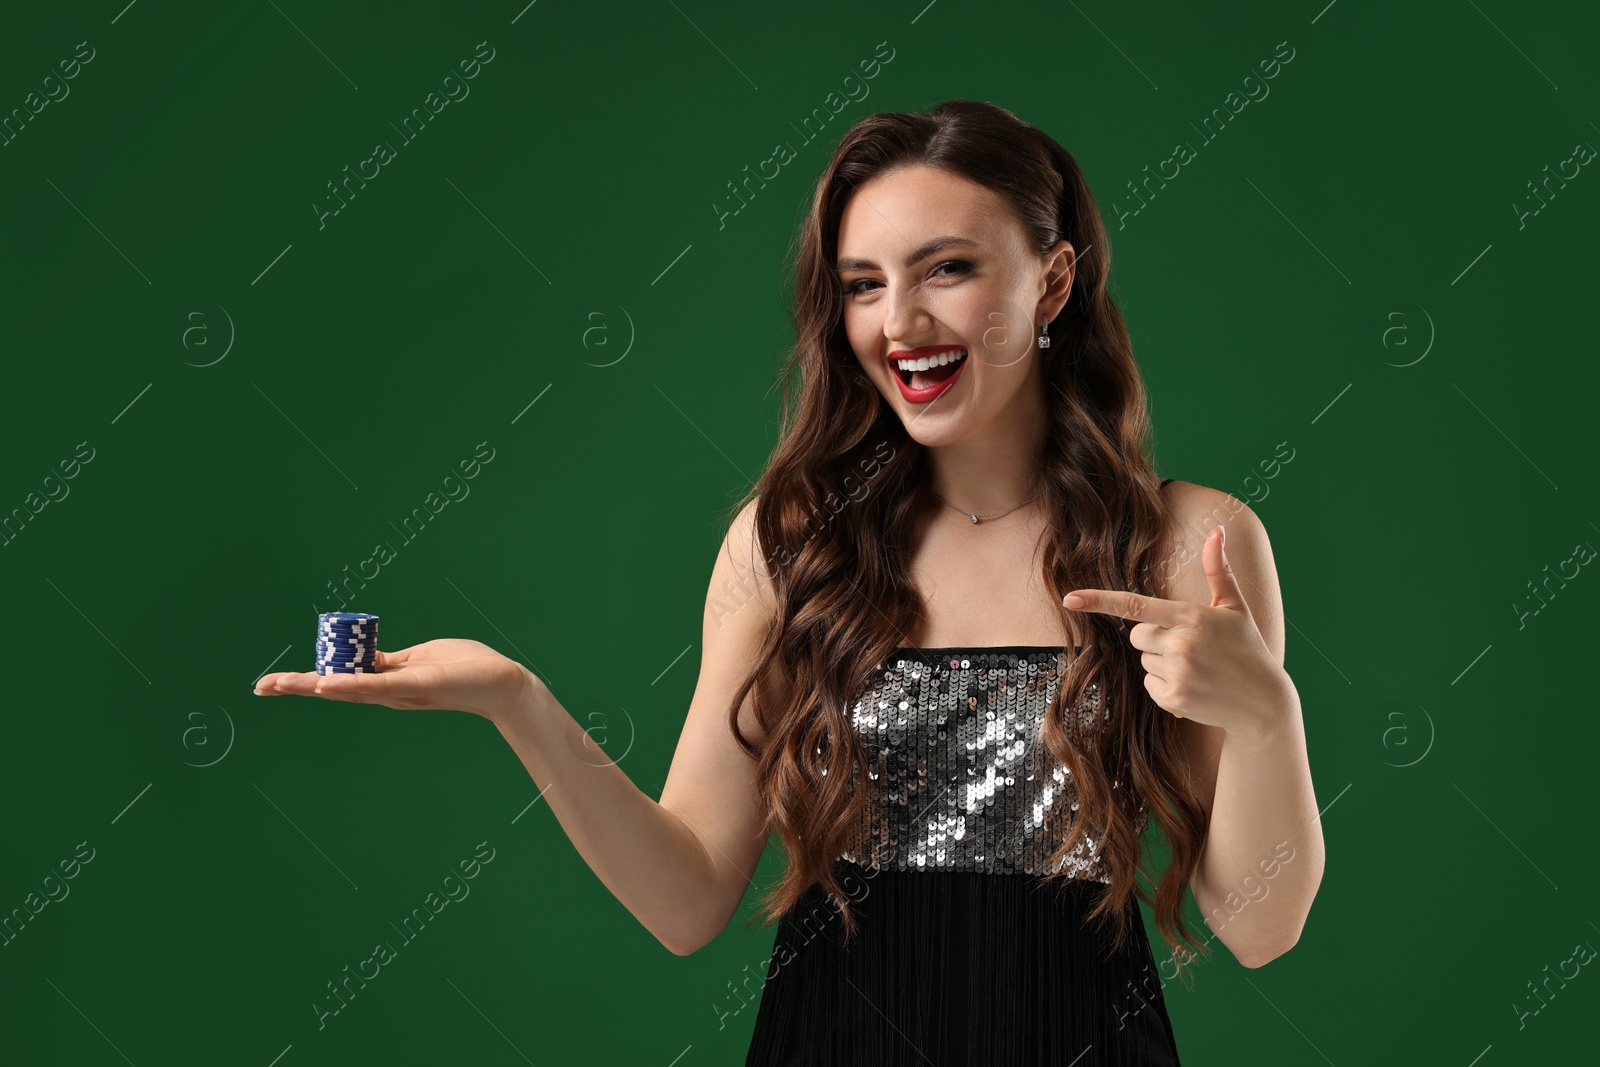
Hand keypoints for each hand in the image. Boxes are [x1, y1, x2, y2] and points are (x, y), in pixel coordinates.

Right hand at [253, 638, 536, 722]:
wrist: (502, 684)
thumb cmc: (465, 669)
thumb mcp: (419, 660)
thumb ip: (390, 663)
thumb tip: (366, 659)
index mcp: (386, 682)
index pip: (338, 681)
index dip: (305, 681)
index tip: (271, 683)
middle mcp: (387, 692)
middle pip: (334, 688)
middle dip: (296, 687)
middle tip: (261, 687)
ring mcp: (400, 691)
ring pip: (349, 688)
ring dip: (314, 685)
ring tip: (280, 685)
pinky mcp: (417, 685)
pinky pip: (378, 685)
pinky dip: (351, 685)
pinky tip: (327, 685)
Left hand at [1062, 525, 1291, 736]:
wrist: (1264, 703)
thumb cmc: (1248, 649)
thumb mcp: (1235, 608)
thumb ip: (1218, 569)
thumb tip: (1217, 531)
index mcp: (1192, 617)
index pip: (1136, 605)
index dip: (1099, 600)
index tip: (1070, 598)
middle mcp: (1181, 645)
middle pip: (1137, 635)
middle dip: (1155, 638)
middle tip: (1189, 646)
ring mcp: (1176, 674)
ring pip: (1144, 660)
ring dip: (1162, 663)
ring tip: (1196, 668)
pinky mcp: (1172, 699)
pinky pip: (1149, 685)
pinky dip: (1166, 686)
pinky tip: (1194, 686)